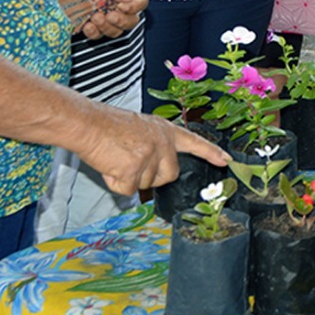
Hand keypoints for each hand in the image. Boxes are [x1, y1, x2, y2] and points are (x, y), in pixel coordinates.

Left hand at [48, 0, 147, 37]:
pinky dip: (94, 33)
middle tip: (110, 15)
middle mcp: (116, 4)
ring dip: (108, 28)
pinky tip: (87, 25)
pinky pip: (97, 35)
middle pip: (131, 20)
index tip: (122, 5)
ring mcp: (103, 15)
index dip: (135, 7)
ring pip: (115, 30)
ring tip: (95, 17)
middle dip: (122, 21)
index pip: (140, 2)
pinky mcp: (88, 23)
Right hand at [75, 105, 227, 194]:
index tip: (225, 160)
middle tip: (130, 161)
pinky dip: (116, 183)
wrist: (88, 124)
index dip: (210, 152)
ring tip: (116, 158)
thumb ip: (154, 145)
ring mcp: (150, 157)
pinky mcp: (134, 171)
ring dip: (130, 178)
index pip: (194, 142)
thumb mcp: (140, 128)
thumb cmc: (108, 126)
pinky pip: (127, 190)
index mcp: (164, 130)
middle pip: (169, 175)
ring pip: (146, 185)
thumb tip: (153, 167)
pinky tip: (110, 166)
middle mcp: (163, 144)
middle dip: (152, 177)